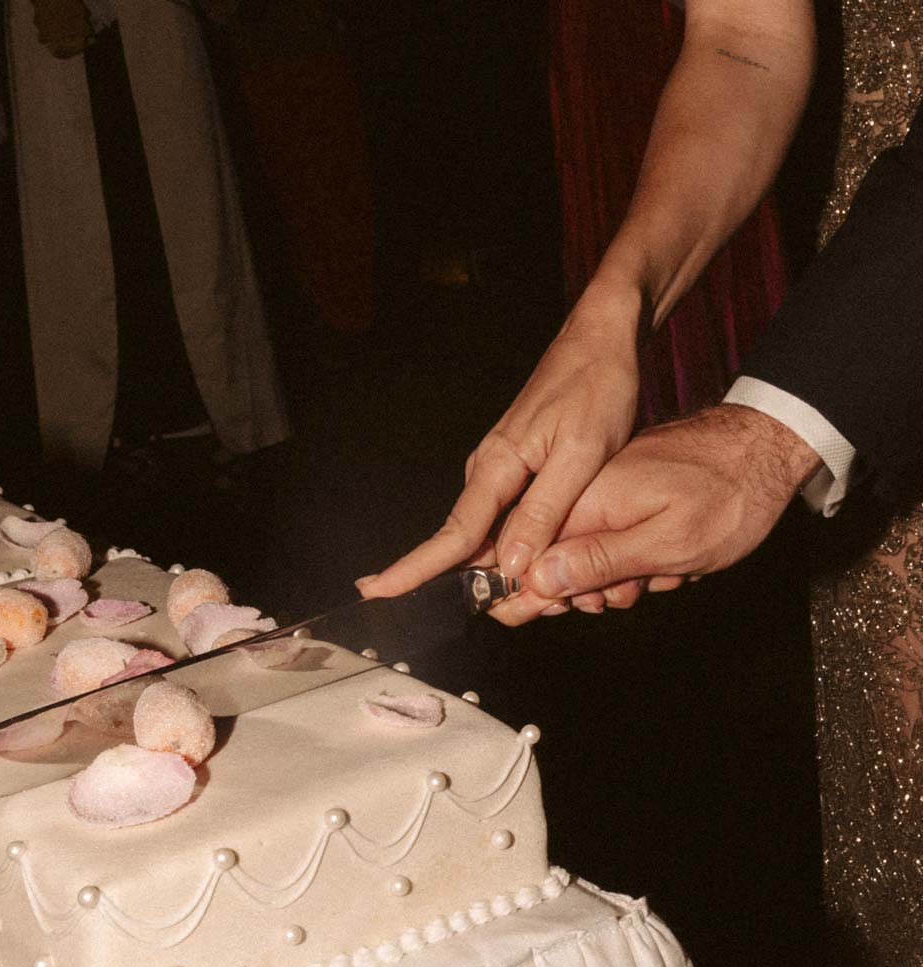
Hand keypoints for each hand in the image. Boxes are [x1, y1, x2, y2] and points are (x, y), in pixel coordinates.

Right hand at [357, 281, 643, 598]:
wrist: (603, 339)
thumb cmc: (597, 389)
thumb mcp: (580, 455)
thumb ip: (545, 511)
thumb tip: (512, 565)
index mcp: (498, 466)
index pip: (452, 534)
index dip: (415, 569)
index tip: (377, 591)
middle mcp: (489, 468)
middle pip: (466, 542)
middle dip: (471, 583)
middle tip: (504, 615)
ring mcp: (502, 467)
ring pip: (489, 533)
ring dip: (502, 567)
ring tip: (532, 595)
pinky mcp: (519, 465)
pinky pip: (507, 517)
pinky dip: (520, 544)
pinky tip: (540, 559)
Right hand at [489, 403, 820, 625]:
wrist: (768, 448)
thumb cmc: (731, 494)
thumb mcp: (668, 543)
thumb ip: (599, 561)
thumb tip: (540, 579)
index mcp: (589, 499)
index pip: (528, 552)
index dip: (529, 591)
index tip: (535, 613)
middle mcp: (589, 492)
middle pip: (554, 558)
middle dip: (587, 588)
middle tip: (626, 592)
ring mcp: (608, 490)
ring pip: (588, 555)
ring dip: (620, 576)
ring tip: (663, 574)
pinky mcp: (626, 492)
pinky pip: (612, 539)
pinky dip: (637, 557)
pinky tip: (668, 561)